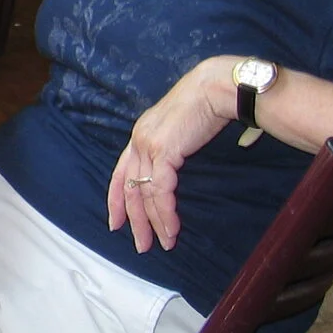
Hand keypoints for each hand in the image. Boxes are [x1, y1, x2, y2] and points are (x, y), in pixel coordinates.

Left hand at [106, 57, 235, 251]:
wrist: (216, 88)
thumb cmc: (206, 105)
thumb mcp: (180, 129)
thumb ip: (173, 148)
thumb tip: (176, 167)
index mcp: (140, 135)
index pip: (120, 173)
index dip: (116, 200)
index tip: (115, 223)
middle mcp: (138, 140)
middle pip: (128, 188)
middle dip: (134, 221)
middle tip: (140, 245)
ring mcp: (148, 145)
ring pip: (143, 194)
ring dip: (154, 223)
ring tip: (164, 243)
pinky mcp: (163, 151)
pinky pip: (160, 191)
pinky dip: (165, 213)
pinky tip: (172, 228)